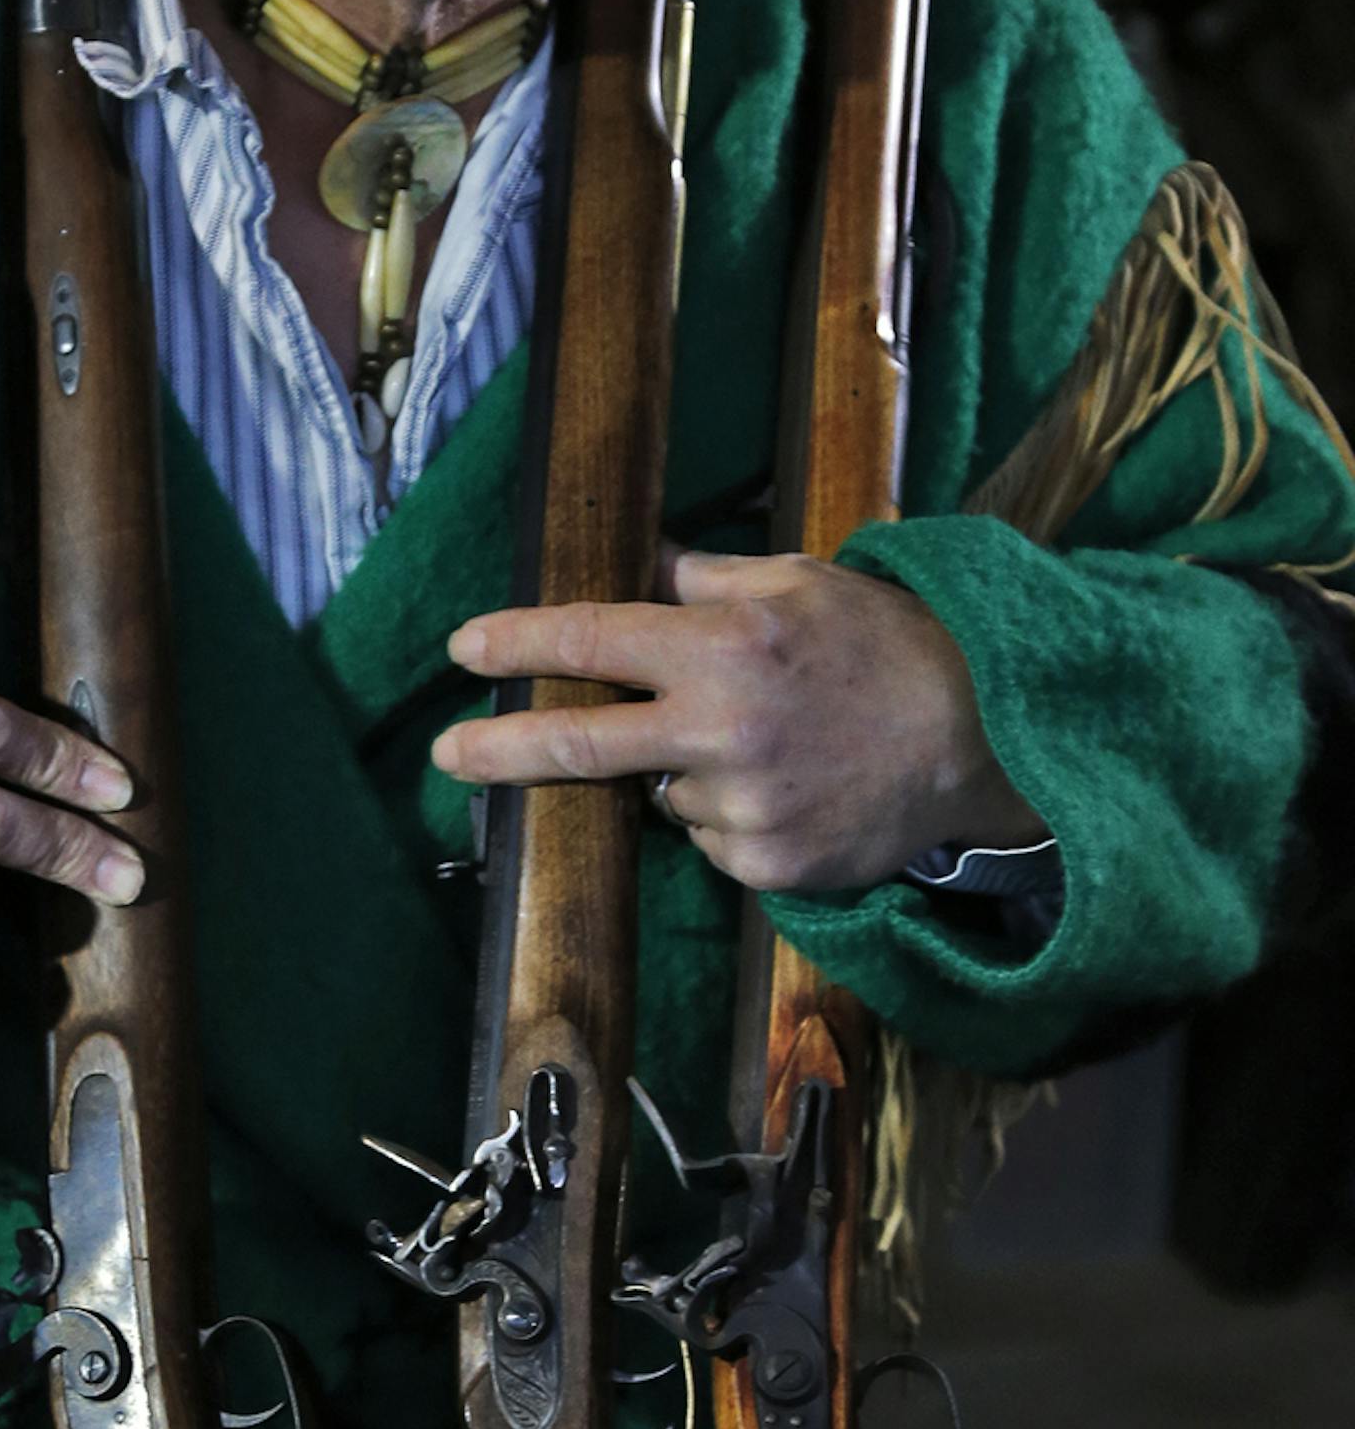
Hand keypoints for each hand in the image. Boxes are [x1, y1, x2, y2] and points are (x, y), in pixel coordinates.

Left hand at [432, 547, 1044, 896]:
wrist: (981, 741)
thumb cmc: (885, 647)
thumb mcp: (801, 581)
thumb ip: (707, 579)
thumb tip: (638, 563)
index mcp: (727, 646)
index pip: (593, 639)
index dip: (518, 643)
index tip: (464, 650)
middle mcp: (724, 729)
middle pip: (582, 744)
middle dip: (501, 750)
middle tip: (446, 756)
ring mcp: (745, 806)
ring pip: (663, 791)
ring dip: (682, 768)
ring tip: (766, 744)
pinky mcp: (769, 865)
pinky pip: (710, 837)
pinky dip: (727, 814)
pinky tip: (787, 785)